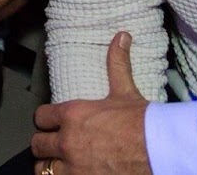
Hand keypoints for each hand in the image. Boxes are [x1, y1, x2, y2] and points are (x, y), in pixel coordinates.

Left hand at [31, 33, 150, 174]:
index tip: (50, 124)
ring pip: (44, 169)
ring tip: (58, 164)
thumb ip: (117, 63)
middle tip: (54, 146)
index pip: (41, 117)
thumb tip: (121, 36)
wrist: (159, 150)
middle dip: (45, 145)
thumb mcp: (125, 91)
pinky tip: (69, 174)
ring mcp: (73, 167)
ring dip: (49, 166)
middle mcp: (67, 141)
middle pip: (37, 145)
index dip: (45, 120)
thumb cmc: (141, 122)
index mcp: (72, 115)